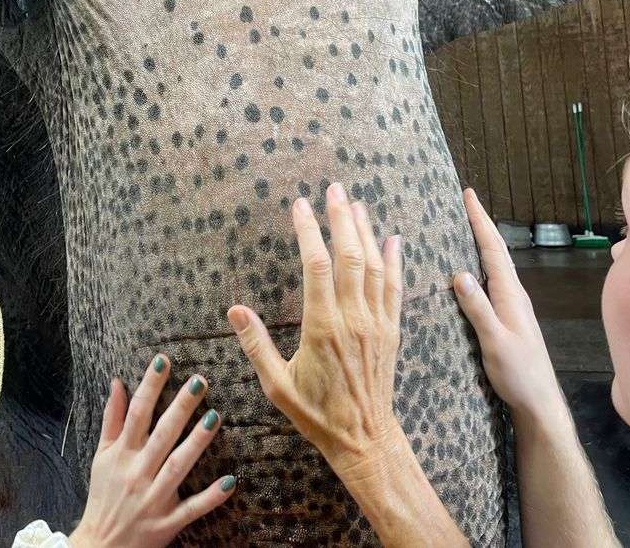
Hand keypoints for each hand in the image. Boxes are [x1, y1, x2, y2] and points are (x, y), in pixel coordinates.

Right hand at [69, 358, 235, 547]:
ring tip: (215, 417)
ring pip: (178, 466)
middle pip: (162, 435)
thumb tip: (116, 382)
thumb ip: (112, 419)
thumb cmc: (103, 495)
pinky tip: (230, 481)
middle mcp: (138, 473)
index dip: (150, 385)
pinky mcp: (167, 523)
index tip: (164, 360)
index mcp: (122, 454)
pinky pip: (192, 509)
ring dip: (197, 443)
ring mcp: (154, 499)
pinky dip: (210, 497)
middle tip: (200, 380)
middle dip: (180, 407)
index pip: (137, 413)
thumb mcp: (102, 456)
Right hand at [227, 182, 405, 477]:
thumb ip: (256, 344)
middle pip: (350, 256)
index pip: (317, 266)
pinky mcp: (391, 331)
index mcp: (322, 328)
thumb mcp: (277, 385)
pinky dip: (394, 260)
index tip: (299, 205)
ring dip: (365, 231)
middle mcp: (353, 319)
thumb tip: (234, 310)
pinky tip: (391, 239)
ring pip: (374, 266)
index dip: (309, 231)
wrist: (365, 440)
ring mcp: (376, 323)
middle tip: (333, 188)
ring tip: (356, 203)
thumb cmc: (317, 414)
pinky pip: (395, 288)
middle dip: (341, 218)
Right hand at [453, 188, 562, 418]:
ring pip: (496, 263)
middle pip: (496, 250)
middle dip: (482, 223)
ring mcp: (513, 305)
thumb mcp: (494, 341)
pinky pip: (493, 278)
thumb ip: (478, 309)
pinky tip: (474, 267)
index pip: (493, 249)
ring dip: (483, 240)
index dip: (480, 220)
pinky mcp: (509, 316)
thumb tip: (459, 273)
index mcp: (510, 294)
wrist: (539, 402)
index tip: (468, 195)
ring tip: (468, 224)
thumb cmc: (518, 373)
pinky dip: (483, 262)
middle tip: (467, 199)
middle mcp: (514, 294)